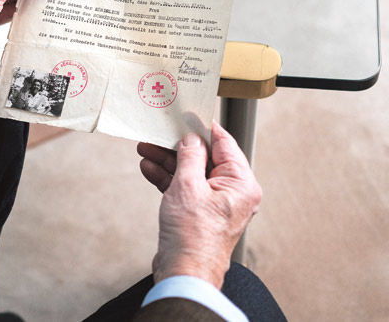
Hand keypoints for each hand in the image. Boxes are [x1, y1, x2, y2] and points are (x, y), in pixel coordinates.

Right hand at [138, 122, 261, 288]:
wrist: (183, 273)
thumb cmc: (193, 239)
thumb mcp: (187, 186)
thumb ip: (190, 156)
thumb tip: (192, 139)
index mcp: (241, 184)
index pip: (224, 144)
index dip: (203, 128)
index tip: (187, 115)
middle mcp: (233, 193)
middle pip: (205, 158)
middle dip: (178, 146)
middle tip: (159, 134)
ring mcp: (215, 204)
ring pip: (191, 172)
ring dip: (168, 161)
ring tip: (147, 149)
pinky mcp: (199, 213)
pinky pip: (184, 188)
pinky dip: (167, 179)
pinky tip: (150, 169)